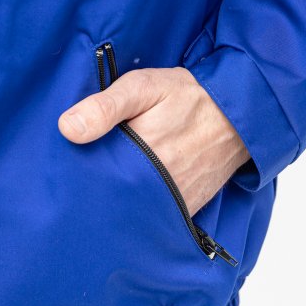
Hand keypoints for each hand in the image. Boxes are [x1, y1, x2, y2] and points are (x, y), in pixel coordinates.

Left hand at [58, 67, 250, 216]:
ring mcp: (174, 202)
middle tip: (80, 180)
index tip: (65, 169)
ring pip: (132, 212)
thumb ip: (106, 106)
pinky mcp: (186, 210)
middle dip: (95, 192)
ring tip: (105, 188)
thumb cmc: (189, 97)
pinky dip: (140, 210)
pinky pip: (155, 218)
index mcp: (142, 157)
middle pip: (111, 200)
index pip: (94, 180)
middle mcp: (158, 188)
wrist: (240, 114)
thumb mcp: (144, 87)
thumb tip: (67, 128)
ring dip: (118, 203)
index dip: (78, 176)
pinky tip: (130, 196)